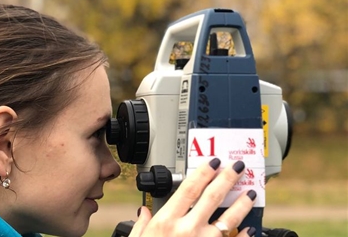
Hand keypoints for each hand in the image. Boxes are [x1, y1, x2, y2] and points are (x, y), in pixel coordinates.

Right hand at [129, 159, 256, 236]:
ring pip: (228, 219)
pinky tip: (251, 229)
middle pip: (212, 197)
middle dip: (227, 179)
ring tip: (251, 193)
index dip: (202, 173)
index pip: (188, 189)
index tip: (212, 163)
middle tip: (238, 167)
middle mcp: (186, 230)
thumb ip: (141, 225)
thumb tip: (144, 211)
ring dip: (242, 204)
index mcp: (165, 222)